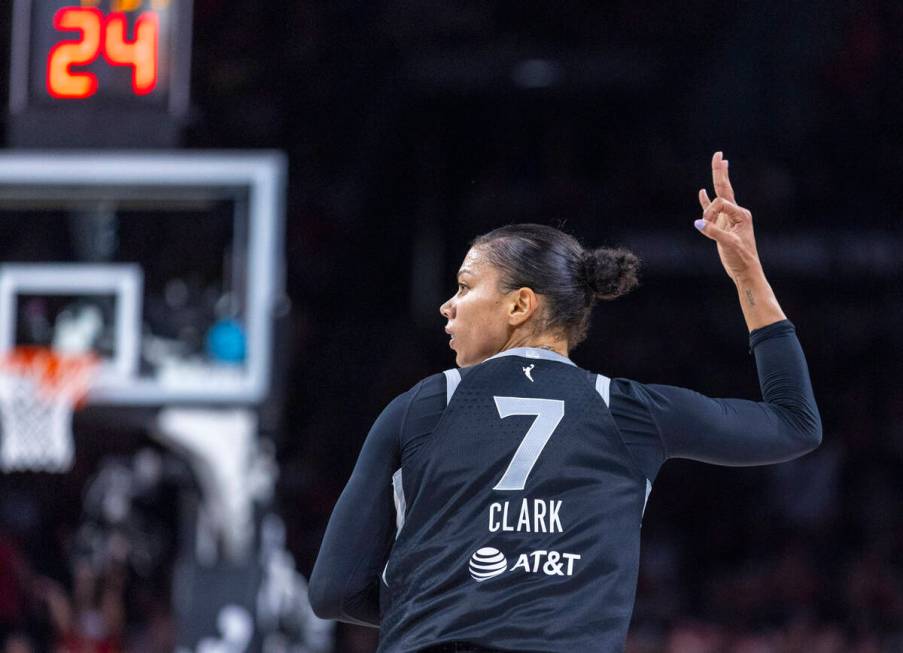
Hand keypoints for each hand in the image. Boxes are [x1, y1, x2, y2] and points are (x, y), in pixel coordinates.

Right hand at [695, 152, 762, 282]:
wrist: (745, 270)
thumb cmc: (741, 257)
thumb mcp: (728, 244)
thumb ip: (713, 232)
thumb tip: (697, 222)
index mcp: (741, 214)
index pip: (720, 204)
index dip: (709, 213)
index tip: (704, 226)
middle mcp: (736, 213)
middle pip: (724, 188)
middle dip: (720, 171)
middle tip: (719, 154)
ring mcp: (728, 218)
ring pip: (719, 195)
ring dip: (717, 179)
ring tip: (720, 163)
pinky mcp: (721, 226)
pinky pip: (712, 209)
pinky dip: (706, 200)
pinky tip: (702, 191)